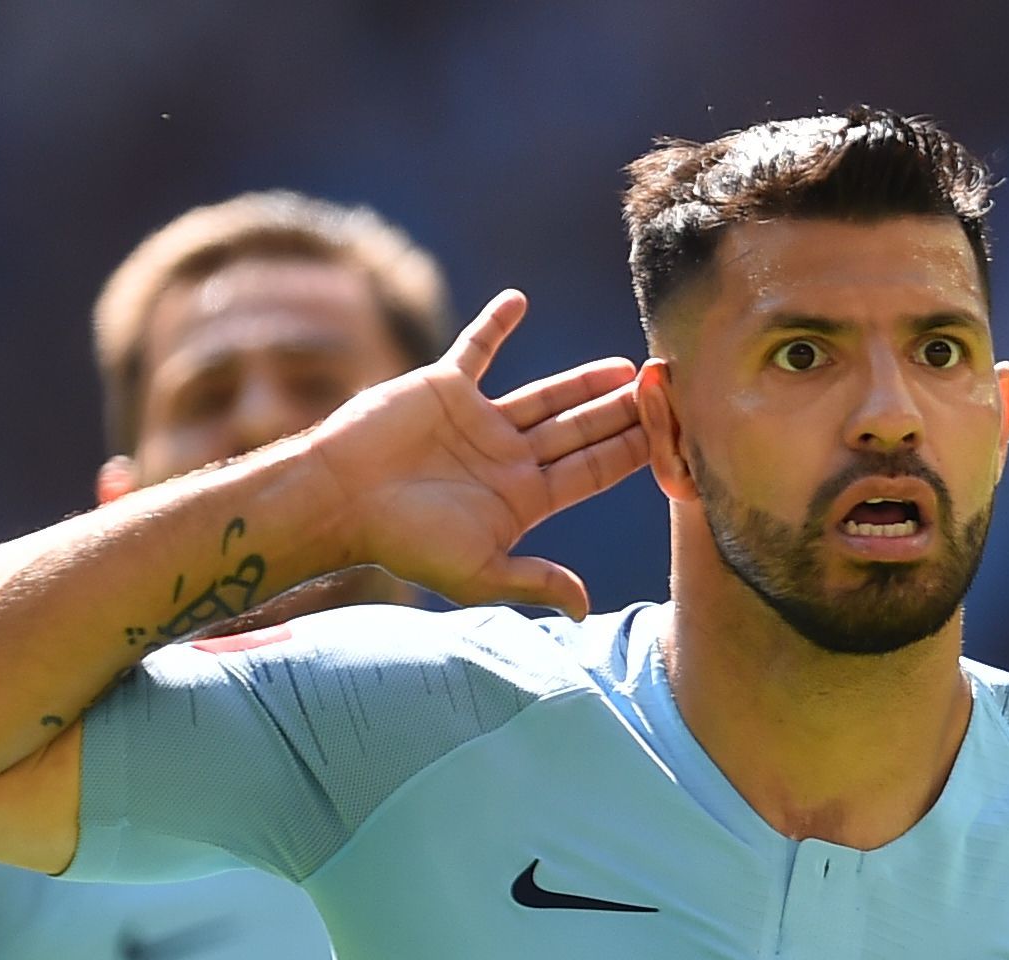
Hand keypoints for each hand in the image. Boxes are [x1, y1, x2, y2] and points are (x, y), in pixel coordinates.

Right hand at [302, 291, 648, 617]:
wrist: (340, 500)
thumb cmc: (404, 542)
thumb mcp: (477, 573)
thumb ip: (535, 582)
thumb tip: (586, 610)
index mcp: (521, 499)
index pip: (589, 472)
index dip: (628, 454)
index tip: (667, 436)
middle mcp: (506, 458)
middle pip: (578, 431)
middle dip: (620, 415)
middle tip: (663, 393)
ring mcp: (478, 422)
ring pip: (544, 395)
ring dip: (582, 381)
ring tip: (625, 366)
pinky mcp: (444, 389)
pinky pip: (476, 349)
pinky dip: (496, 324)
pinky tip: (520, 300)